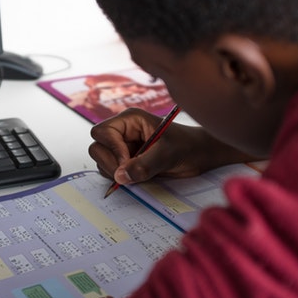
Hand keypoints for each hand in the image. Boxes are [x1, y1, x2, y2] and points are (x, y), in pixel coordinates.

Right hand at [89, 108, 254, 184]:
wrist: (200, 156)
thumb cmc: (187, 146)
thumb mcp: (168, 154)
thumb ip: (145, 164)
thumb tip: (121, 176)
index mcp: (130, 119)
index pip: (102, 132)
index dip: (111, 148)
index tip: (128, 161)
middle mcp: (123, 132)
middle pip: (97, 146)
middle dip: (110, 162)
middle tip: (130, 173)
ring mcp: (123, 147)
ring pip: (101, 161)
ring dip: (114, 172)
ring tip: (138, 174)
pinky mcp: (126, 161)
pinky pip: (111, 170)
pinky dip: (119, 178)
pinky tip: (138, 177)